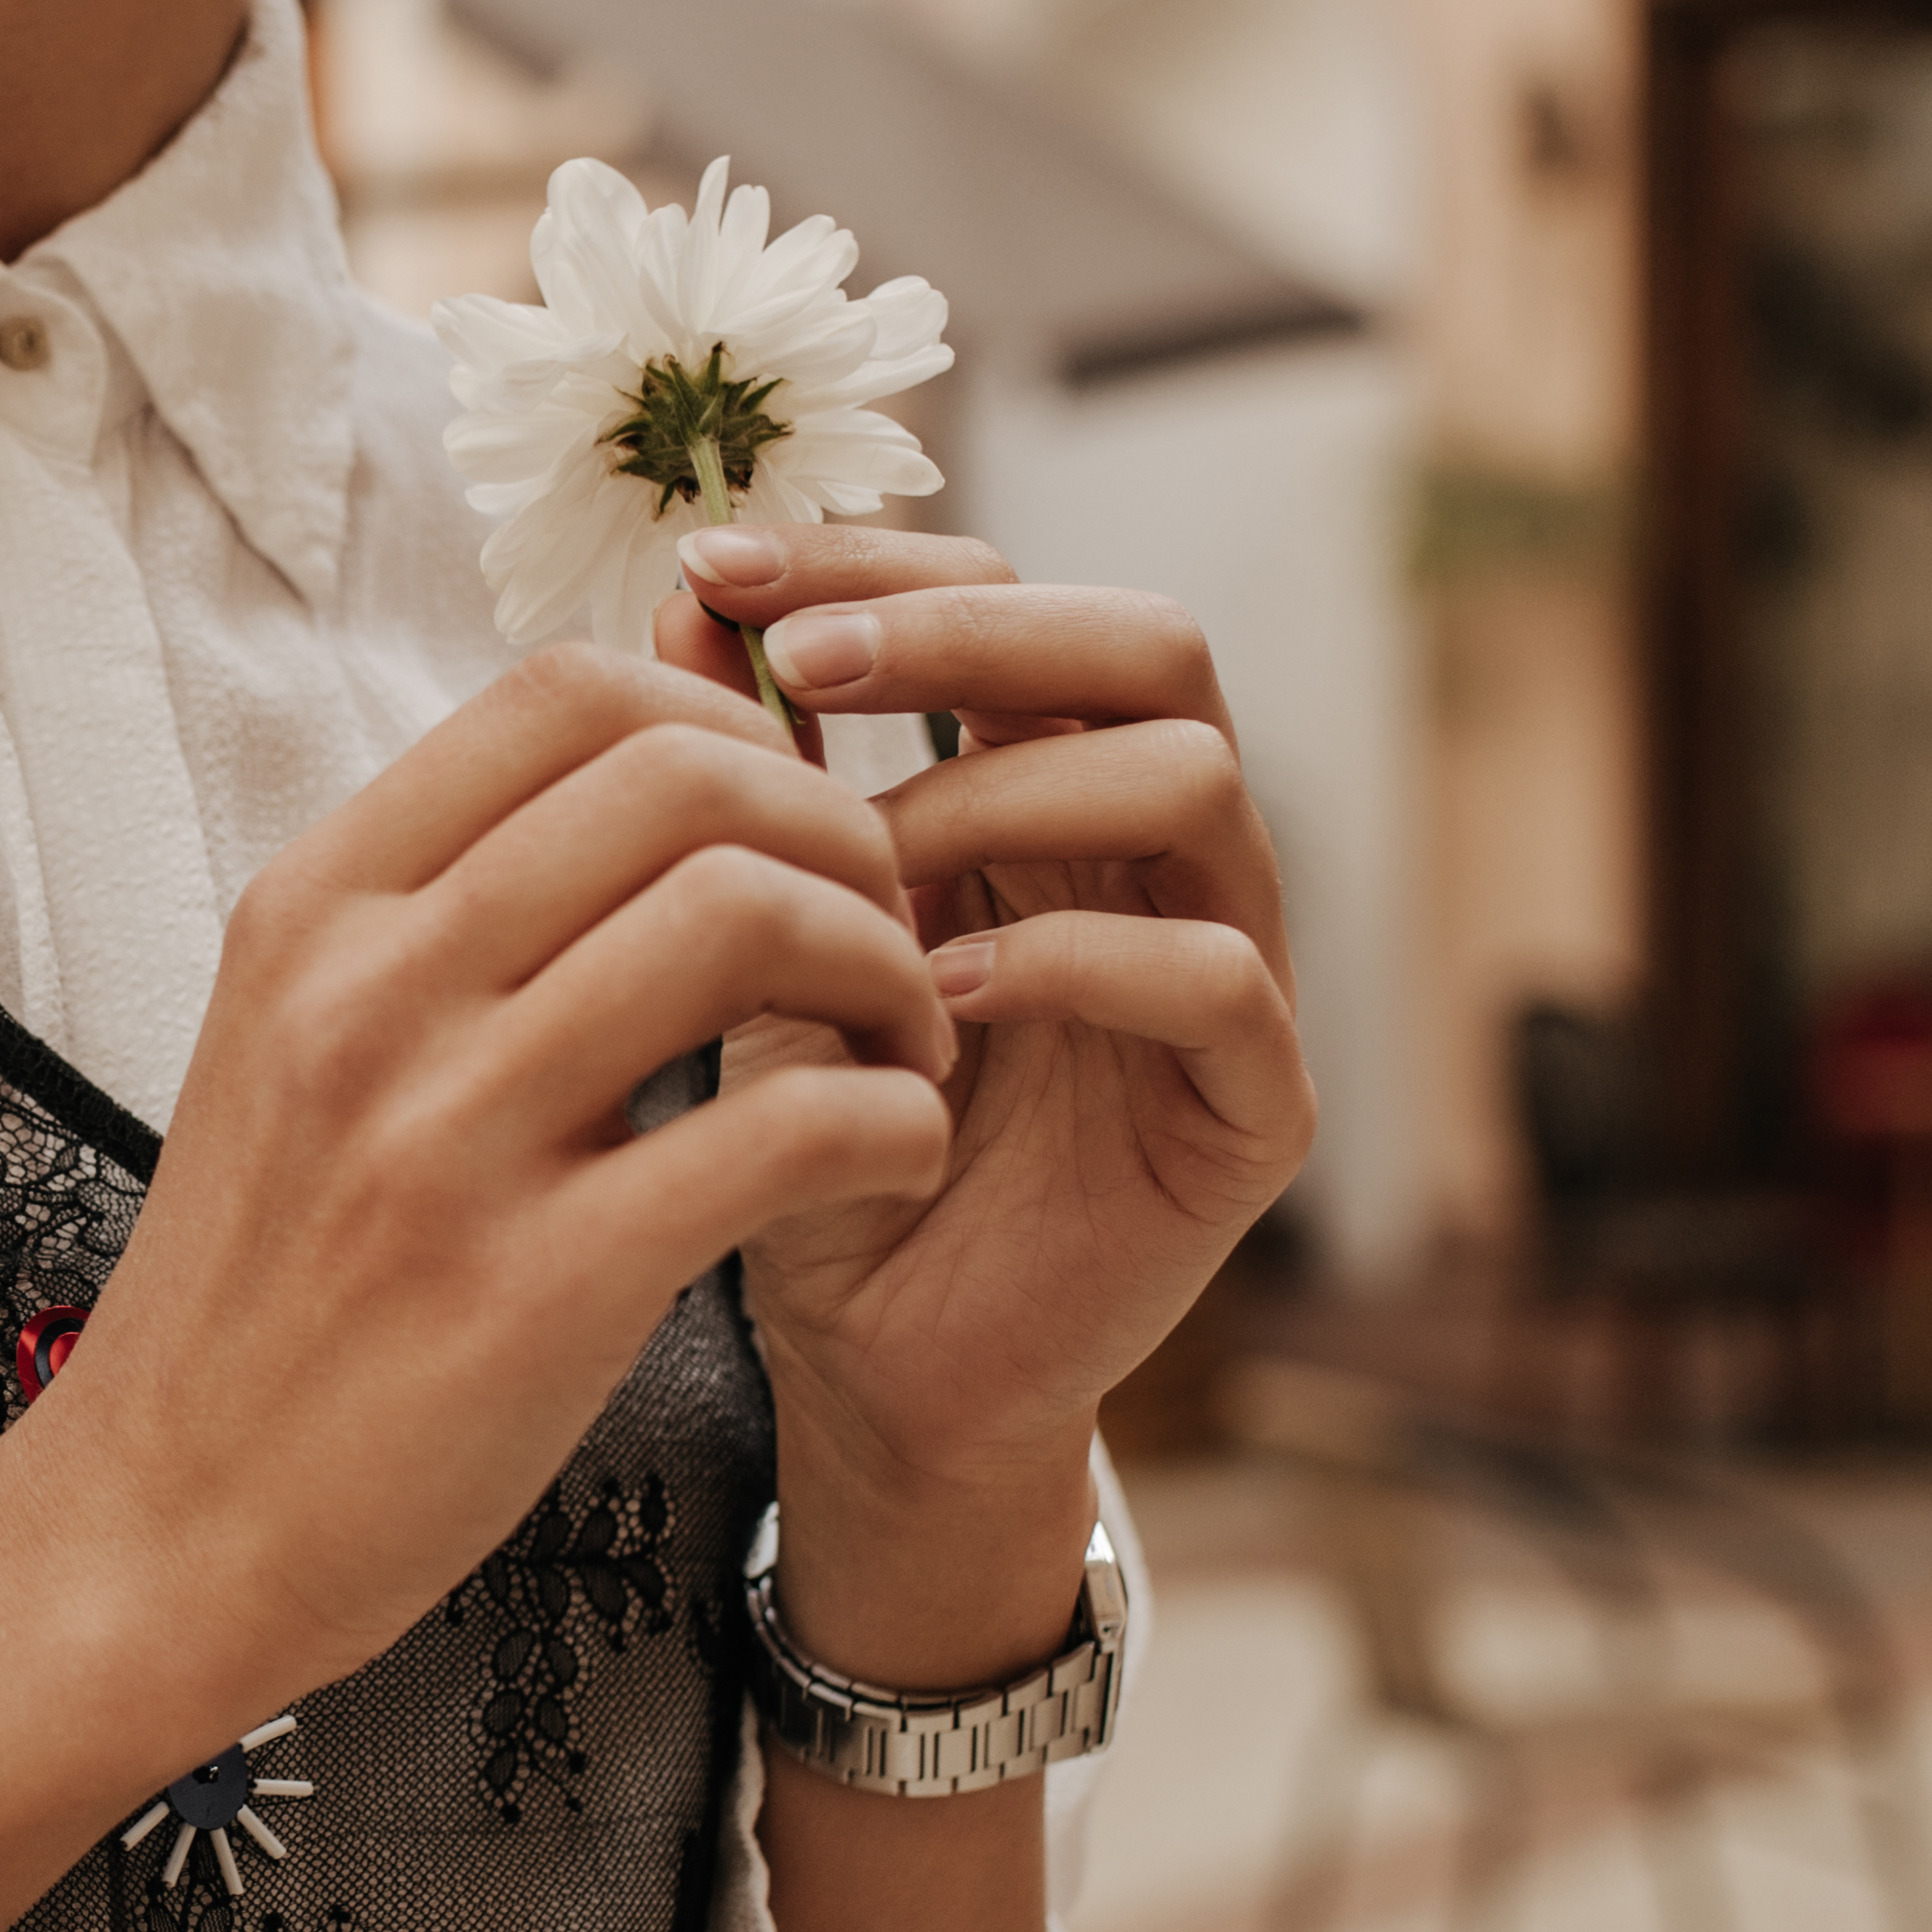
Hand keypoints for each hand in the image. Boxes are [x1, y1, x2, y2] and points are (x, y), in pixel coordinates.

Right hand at [0, 642, 961, 1931]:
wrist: (159, 1528)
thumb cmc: (264, 1292)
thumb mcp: (303, 1044)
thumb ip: (446, 912)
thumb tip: (632, 772)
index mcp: (316, 907)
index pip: (567, 688)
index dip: (732, 719)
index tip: (787, 824)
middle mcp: (369, 989)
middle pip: (682, 773)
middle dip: (839, 830)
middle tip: (883, 929)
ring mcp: (445, 1134)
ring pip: (748, 917)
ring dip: (885, 964)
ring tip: (903, 1047)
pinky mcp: (537, 1286)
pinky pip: (788, 1128)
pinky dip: (894, 1122)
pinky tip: (892, 1159)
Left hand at [667, 516, 1315, 1655]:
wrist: (866, 1371)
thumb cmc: (808, 1145)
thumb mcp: (751, 941)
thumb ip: (743, 784)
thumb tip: (681, 597)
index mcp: (1039, 789)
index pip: (1008, 596)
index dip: (874, 560)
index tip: (709, 567)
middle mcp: (1151, 855)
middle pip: (1144, 639)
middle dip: (966, 625)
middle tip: (802, 665)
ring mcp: (1225, 971)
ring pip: (1196, 777)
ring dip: (1010, 793)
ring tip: (863, 867)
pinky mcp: (1250, 1107)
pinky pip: (1219, 975)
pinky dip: (1075, 961)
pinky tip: (940, 993)